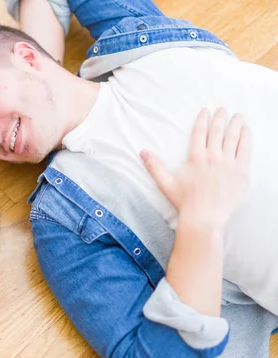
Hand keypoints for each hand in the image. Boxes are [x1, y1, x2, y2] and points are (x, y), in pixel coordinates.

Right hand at [141, 108, 251, 228]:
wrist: (204, 217)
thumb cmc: (184, 202)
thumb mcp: (165, 183)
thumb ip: (154, 166)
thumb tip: (142, 152)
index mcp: (195, 157)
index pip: (200, 132)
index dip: (203, 119)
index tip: (206, 111)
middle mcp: (213, 157)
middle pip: (218, 131)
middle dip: (220, 118)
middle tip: (223, 109)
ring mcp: (229, 164)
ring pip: (233, 138)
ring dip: (236, 125)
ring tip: (238, 116)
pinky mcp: (241, 172)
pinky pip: (245, 150)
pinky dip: (246, 139)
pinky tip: (247, 132)